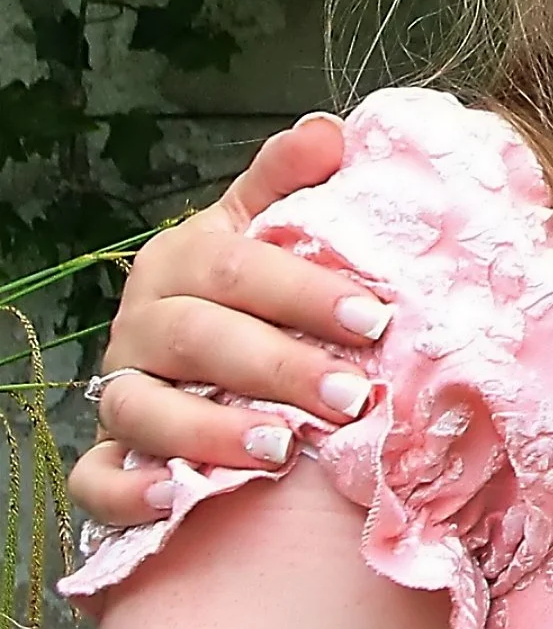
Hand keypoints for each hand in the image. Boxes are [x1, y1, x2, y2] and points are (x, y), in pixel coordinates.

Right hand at [74, 115, 372, 522]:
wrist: (199, 360)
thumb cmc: (248, 292)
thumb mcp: (264, 229)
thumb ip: (290, 183)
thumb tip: (329, 130)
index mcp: (182, 260)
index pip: (239, 268)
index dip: (306, 291)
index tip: (378, 319)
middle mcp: (143, 322)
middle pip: (201, 338)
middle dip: (280, 367)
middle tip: (353, 397)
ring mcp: (120, 388)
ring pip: (143, 408)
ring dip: (211, 430)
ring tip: (280, 449)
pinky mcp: (109, 454)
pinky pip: (98, 477)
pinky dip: (132, 489)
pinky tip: (178, 498)